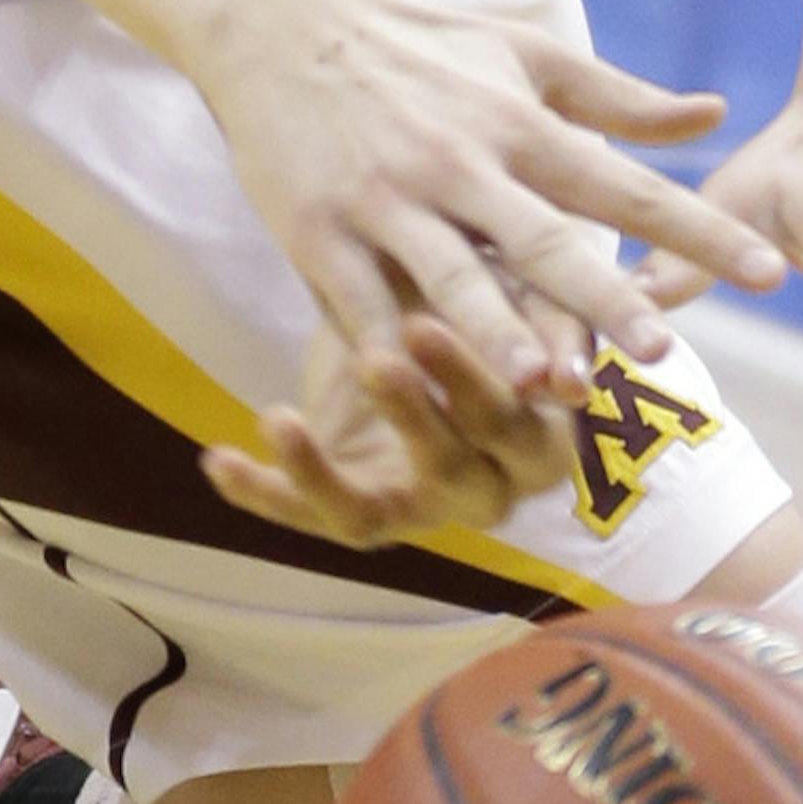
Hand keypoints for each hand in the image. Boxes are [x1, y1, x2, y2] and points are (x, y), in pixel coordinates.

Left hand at [204, 319, 575, 548]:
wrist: (416, 315)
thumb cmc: (476, 297)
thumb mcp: (504, 286)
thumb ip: (536, 295)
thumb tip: (585, 296)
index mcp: (541, 433)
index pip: (523, 420)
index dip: (484, 382)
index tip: (441, 326)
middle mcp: (489, 485)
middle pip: (457, 464)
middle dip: (420, 413)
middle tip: (381, 355)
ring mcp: (419, 508)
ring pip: (373, 512)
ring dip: (322, 471)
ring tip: (279, 419)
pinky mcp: (363, 513)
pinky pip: (308, 517)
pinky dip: (261, 490)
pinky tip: (217, 458)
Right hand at [212, 0, 784, 399]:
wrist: (282, 24)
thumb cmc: (418, 44)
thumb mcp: (523, 52)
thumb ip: (619, 96)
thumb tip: (714, 113)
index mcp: (517, 123)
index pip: (623, 183)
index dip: (696, 230)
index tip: (766, 274)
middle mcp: (460, 164)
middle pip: (544, 241)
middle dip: (604, 298)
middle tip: (662, 352)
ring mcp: (387, 203)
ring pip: (452, 280)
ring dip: (500, 336)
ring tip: (543, 386)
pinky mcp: (320, 234)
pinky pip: (362, 304)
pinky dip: (392, 350)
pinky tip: (420, 392)